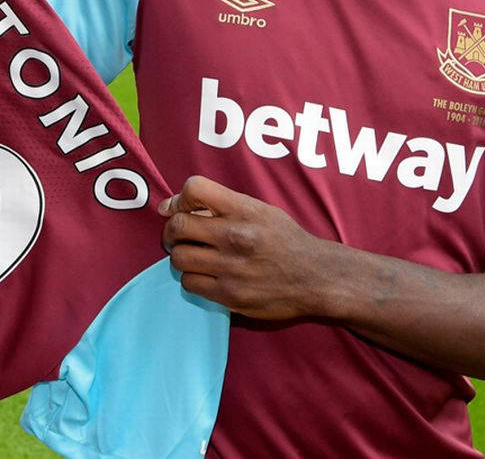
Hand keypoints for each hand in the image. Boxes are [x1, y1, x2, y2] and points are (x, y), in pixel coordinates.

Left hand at [158, 175, 328, 319]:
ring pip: (178, 258)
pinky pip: (190, 283)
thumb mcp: (260, 210)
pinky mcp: (229, 295)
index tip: (180, 209)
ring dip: (181, 256)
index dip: (179, 198)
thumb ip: (220, 205)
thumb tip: (170, 206)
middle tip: (178, 236)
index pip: (195, 189)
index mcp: (244, 210)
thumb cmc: (285, 240)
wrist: (315, 277)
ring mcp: (231, 268)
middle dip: (171, 231)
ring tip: (194, 256)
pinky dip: (192, 278)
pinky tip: (206, 275)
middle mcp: (235, 236)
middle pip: (178, 226)